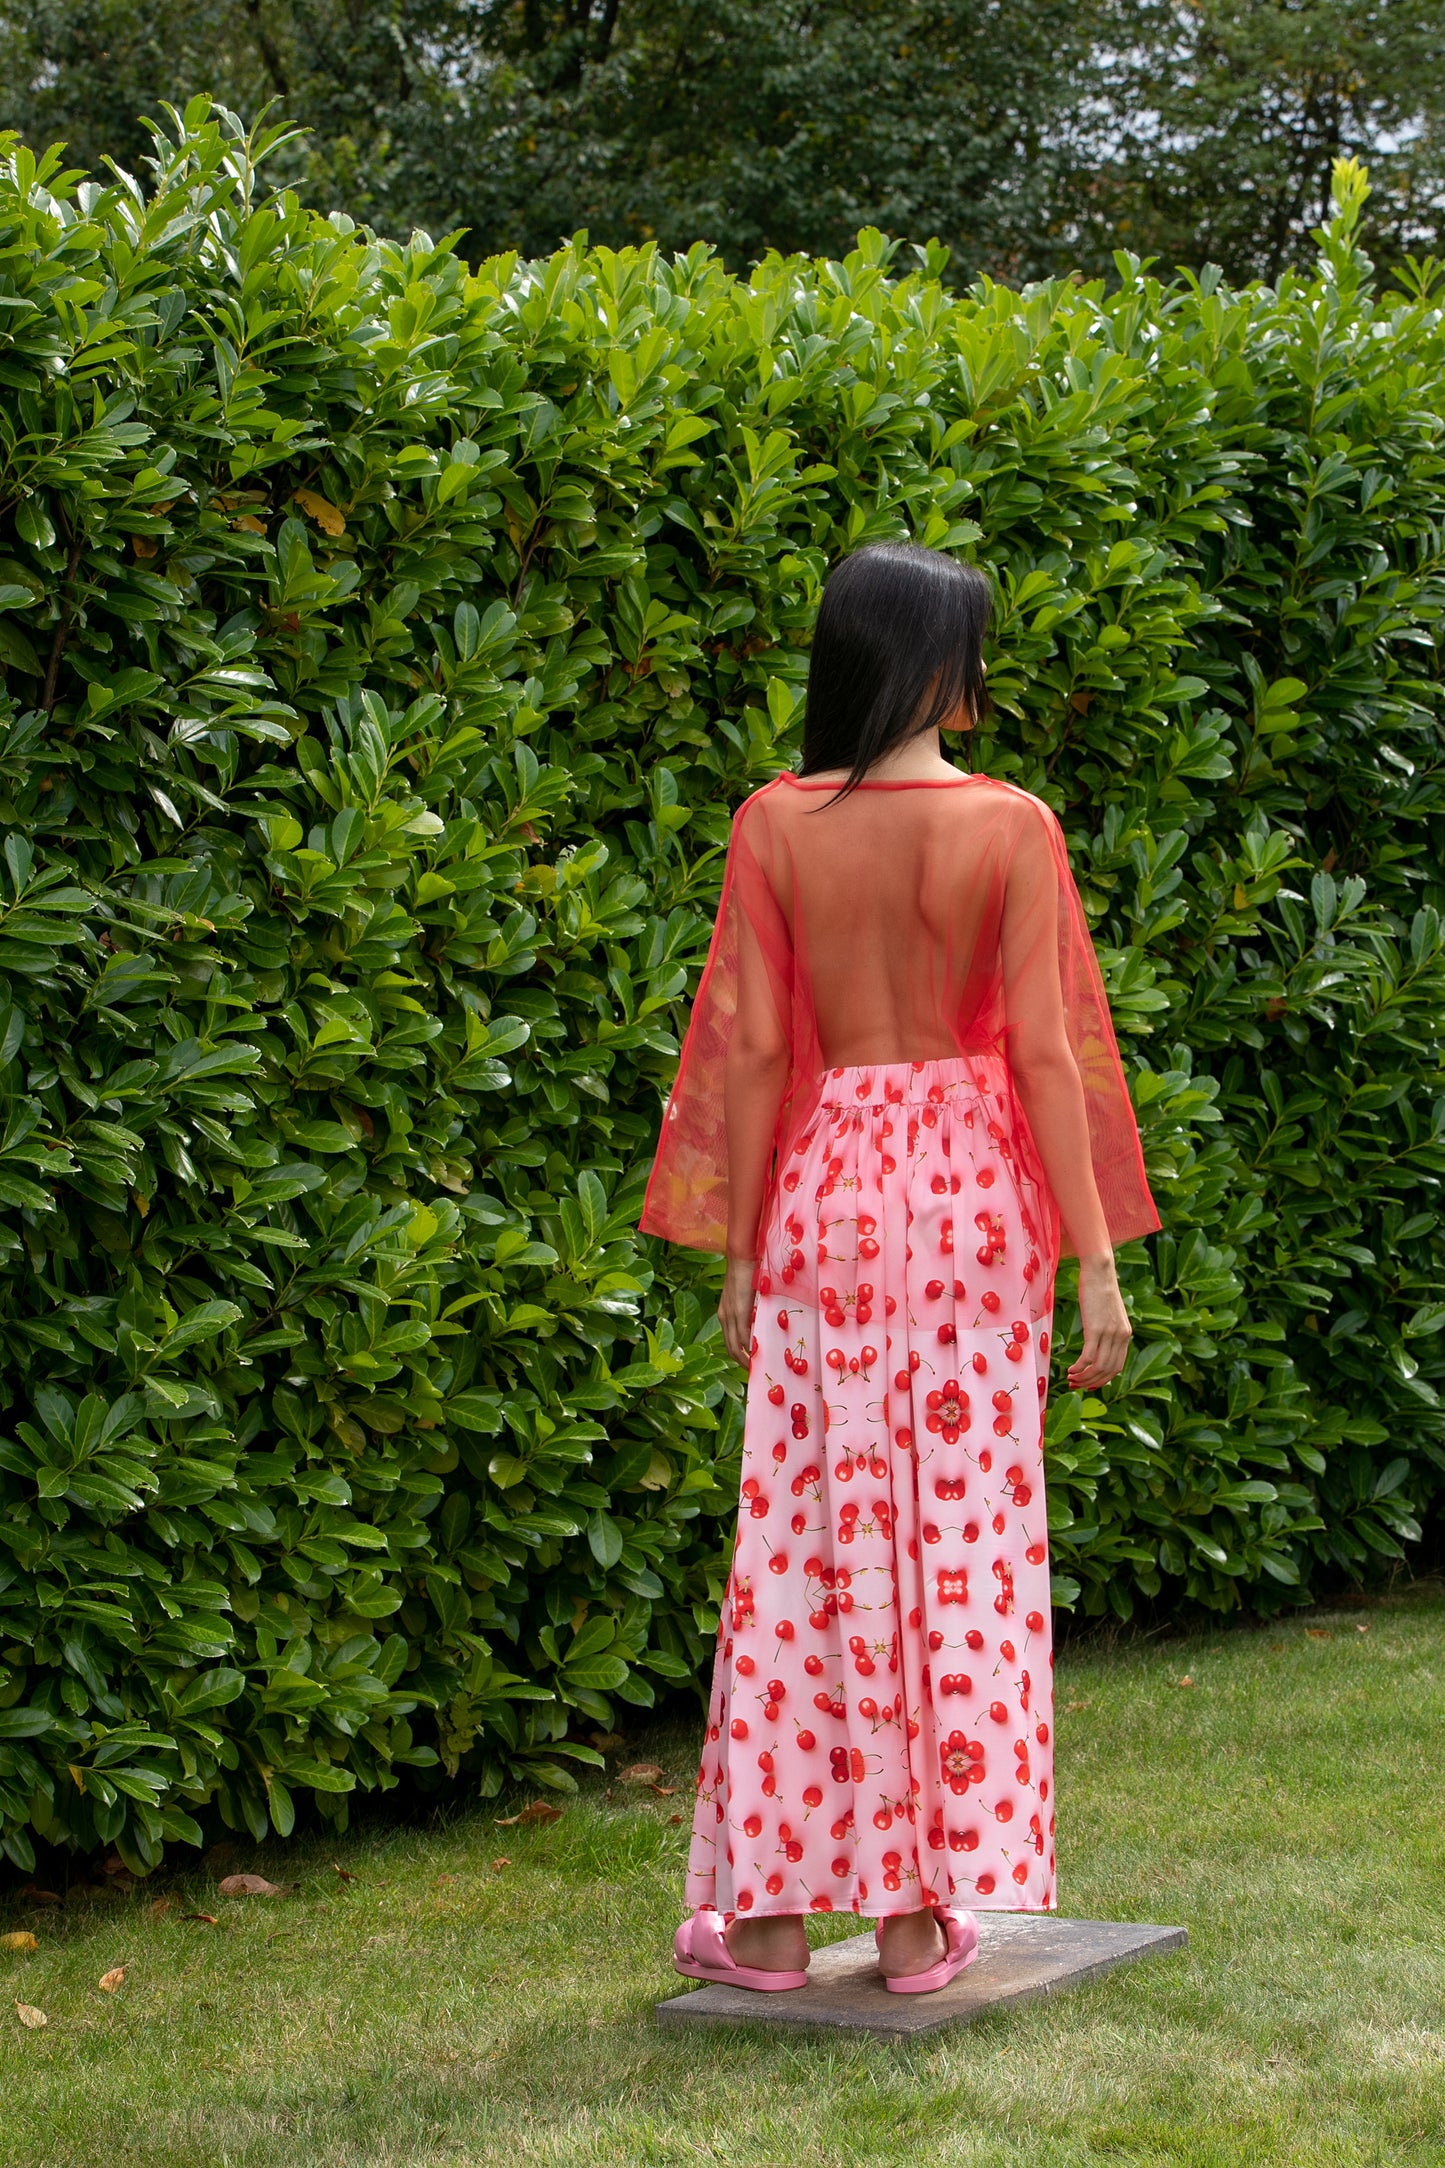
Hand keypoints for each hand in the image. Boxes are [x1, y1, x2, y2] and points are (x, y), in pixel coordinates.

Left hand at [718, 1254, 757, 1367]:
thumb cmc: (748, 1271)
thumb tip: (764, 1321)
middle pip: (730, 1347)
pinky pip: (742, 1336)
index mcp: (725, 1312)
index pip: (729, 1340)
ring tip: (755, 1368)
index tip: (748, 1364)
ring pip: (734, 1345)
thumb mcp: (747, 1295)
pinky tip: (756, 1355)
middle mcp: (724, 1316)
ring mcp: (729, 1314)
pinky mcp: (738, 1311)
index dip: (737, 1354)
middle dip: (740, 1361)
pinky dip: (748, 1348)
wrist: (742, 1256)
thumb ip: (751, 1309)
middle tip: (752, 1371)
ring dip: (744, 1358)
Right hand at [1067, 1254, 1132, 1390]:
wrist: (1100, 1271)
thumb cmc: (1099, 1288)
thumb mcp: (1108, 1312)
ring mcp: (1109, 1333)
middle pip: (1108, 1371)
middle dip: (1091, 1382)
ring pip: (1098, 1367)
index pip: (1117, 1367)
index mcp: (1125, 1334)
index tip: (1089, 1385)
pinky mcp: (1096, 1329)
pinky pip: (1089, 1357)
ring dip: (1083, 1378)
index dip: (1103, 1380)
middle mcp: (1121, 1337)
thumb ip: (1107, 1328)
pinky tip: (1070, 1370)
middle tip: (1075, 1385)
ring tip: (1070, 1379)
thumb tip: (1097, 1340)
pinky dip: (1079, 1368)